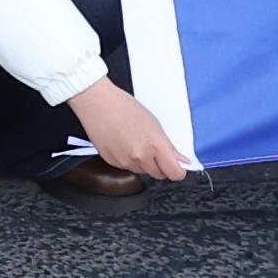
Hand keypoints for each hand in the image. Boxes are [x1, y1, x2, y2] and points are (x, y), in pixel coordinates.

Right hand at [65, 68, 186, 181]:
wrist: (97, 103)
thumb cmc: (124, 106)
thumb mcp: (154, 123)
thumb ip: (169, 146)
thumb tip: (180, 160)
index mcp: (155, 145)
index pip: (175, 173)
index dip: (178, 170)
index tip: (178, 165)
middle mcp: (140, 157)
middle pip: (159, 174)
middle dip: (161, 165)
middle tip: (156, 150)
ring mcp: (125, 161)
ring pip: (143, 171)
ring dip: (144, 162)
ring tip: (136, 142)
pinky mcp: (112, 162)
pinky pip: (127, 167)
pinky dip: (129, 159)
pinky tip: (125, 144)